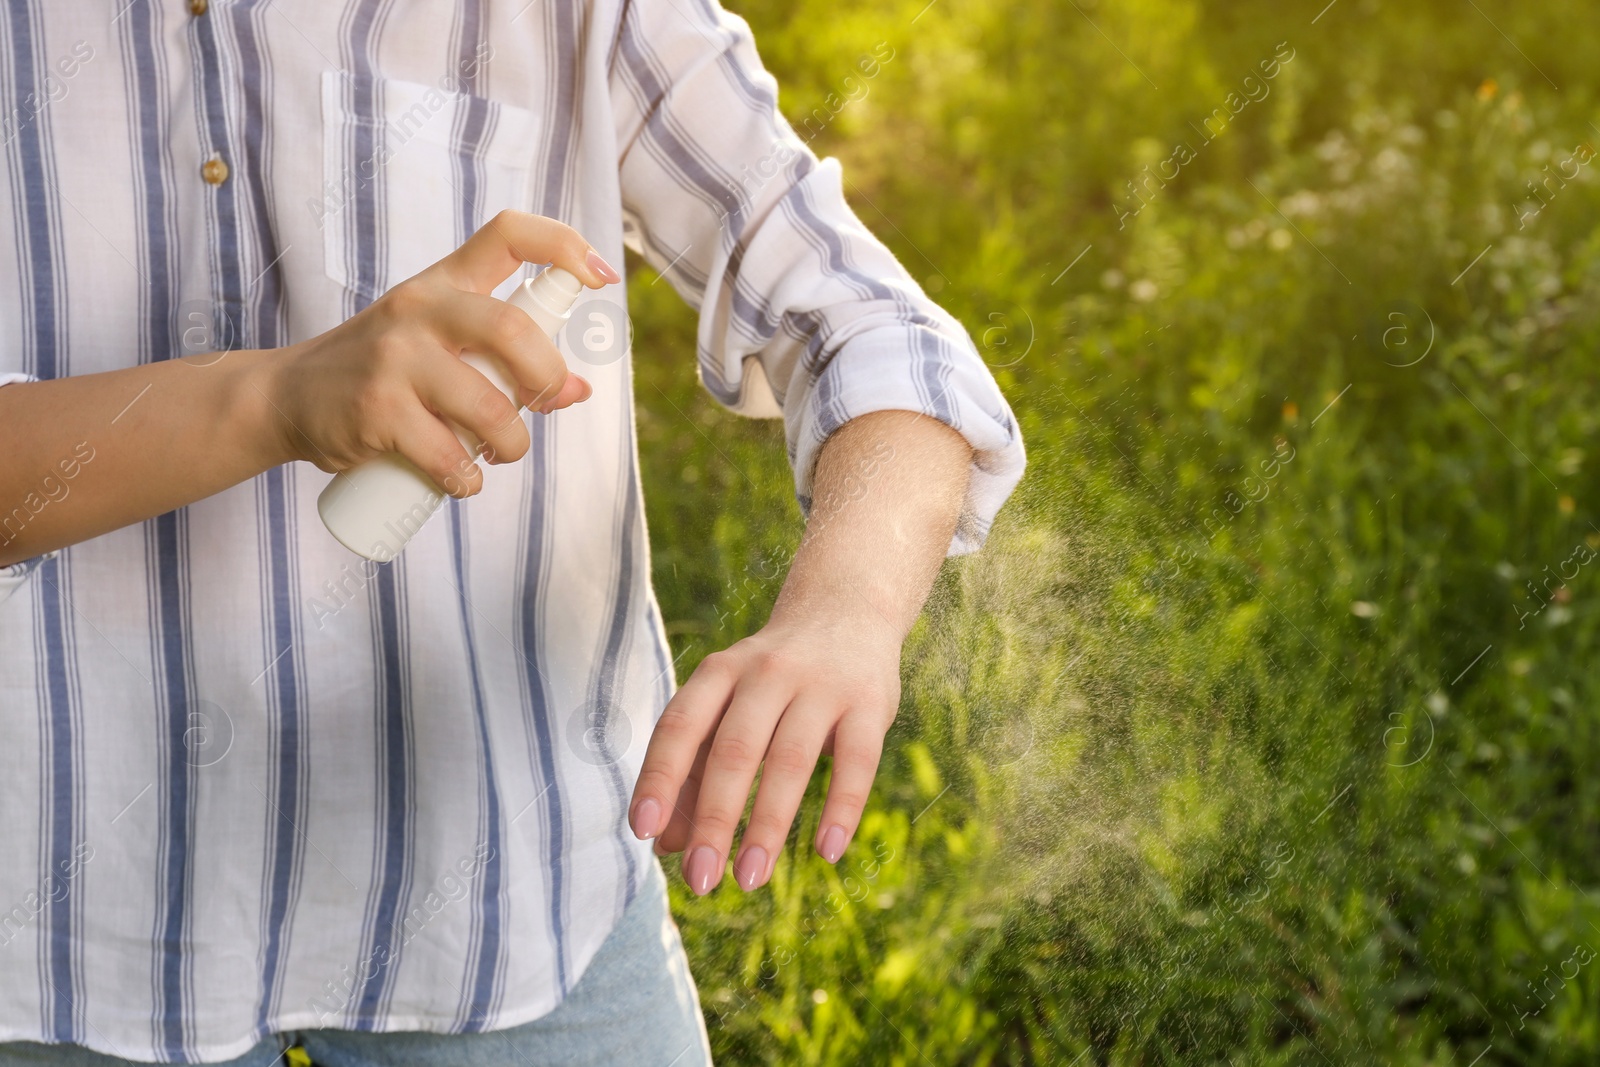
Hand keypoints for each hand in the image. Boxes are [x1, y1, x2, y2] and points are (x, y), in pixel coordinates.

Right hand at [266, 210, 621, 495]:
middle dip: (546, 376)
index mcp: (442, 284)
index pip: (507, 234)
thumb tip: (579, 390)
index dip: (564, 245)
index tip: (601, 277)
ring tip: (499, 453)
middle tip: (542, 404)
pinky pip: (447, 454)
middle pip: (512, 328)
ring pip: (489, 406)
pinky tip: (462, 481)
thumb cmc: (381, 371)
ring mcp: (394, 358)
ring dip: (511, 443)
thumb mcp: (438, 346)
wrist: (286, 399)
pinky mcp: (376, 410)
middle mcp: (419, 310)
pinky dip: (467, 480)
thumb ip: (504, 360)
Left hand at [629, 607, 902, 894]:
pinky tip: (827, 852)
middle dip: (714, 820)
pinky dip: (841, 809)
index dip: (660, 778)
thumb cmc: (771, 679)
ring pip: (790, 760)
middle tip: (700, 881)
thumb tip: (666, 845)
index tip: (643, 832)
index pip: (680, 726)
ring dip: (768, 825)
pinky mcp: (869, 703)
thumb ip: (695, 769)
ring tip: (749, 878)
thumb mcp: (728, 706)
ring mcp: (821, 686)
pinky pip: (857, 762)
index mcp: (720, 672)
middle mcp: (766, 673)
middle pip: (734, 750)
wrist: (847, 611)